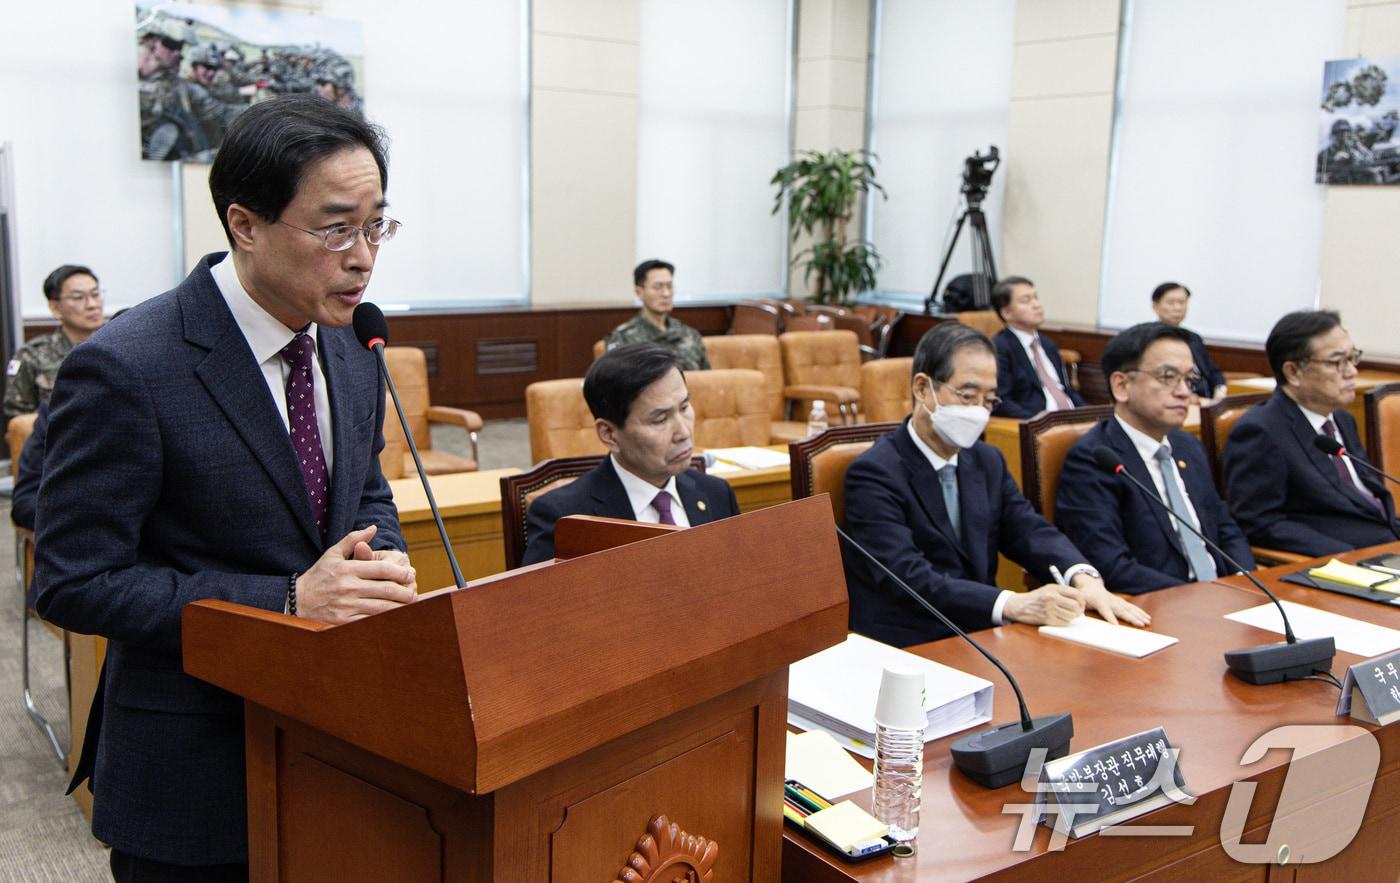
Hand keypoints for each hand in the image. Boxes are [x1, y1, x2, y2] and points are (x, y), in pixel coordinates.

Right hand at [296, 525, 416, 624]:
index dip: (400, 572)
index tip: (410, 574)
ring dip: (399, 607)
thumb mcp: (333, 554)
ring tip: (409, 604)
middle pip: (386, 589)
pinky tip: (393, 617)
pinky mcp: (343, 621)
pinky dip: (384, 620)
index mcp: (348, 569)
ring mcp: (346, 606)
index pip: (382, 569)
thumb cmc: (318, 575)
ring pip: (381, 608)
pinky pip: (370, 621)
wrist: (297, 600)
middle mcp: (348, 587)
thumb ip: (353, 539)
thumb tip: (373, 528)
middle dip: (405, 591)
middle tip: (414, 590)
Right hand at [1003, 584, 1083, 626]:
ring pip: (1071, 616)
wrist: (1019, 606)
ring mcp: (1049, 609)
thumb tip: (1079, 602)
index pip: (1076, 594)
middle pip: (1075, 606)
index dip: (1082, 601)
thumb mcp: (1048, 589)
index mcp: (1054, 588)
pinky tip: (1059, 618)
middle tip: (1077, 612)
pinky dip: (1064, 621)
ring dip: (1071, 617)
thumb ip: (1063, 593)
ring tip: (1066, 615)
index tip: (1082, 605)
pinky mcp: (1047, 619)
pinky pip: (1063, 622)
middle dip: (1079, 611)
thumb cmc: (1036, 598)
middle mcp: (1052, 598)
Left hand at [1071, 574, 1150, 626]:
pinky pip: (1132, 607)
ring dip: (1139, 616)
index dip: (1110, 617)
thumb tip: (1077, 614)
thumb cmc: (1084, 595)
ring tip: (1147, 622)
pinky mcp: (1121, 602)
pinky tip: (1147, 618)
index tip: (1116, 625)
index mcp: (1099, 601)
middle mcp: (1110, 601)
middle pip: (1122, 611)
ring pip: (1130, 609)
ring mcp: (1117, 601)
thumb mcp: (1079, 600)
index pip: (1105, 610)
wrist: (1091, 586)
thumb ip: (1079, 607)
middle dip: (1131, 618)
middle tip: (1140, 625)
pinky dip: (1140, 612)